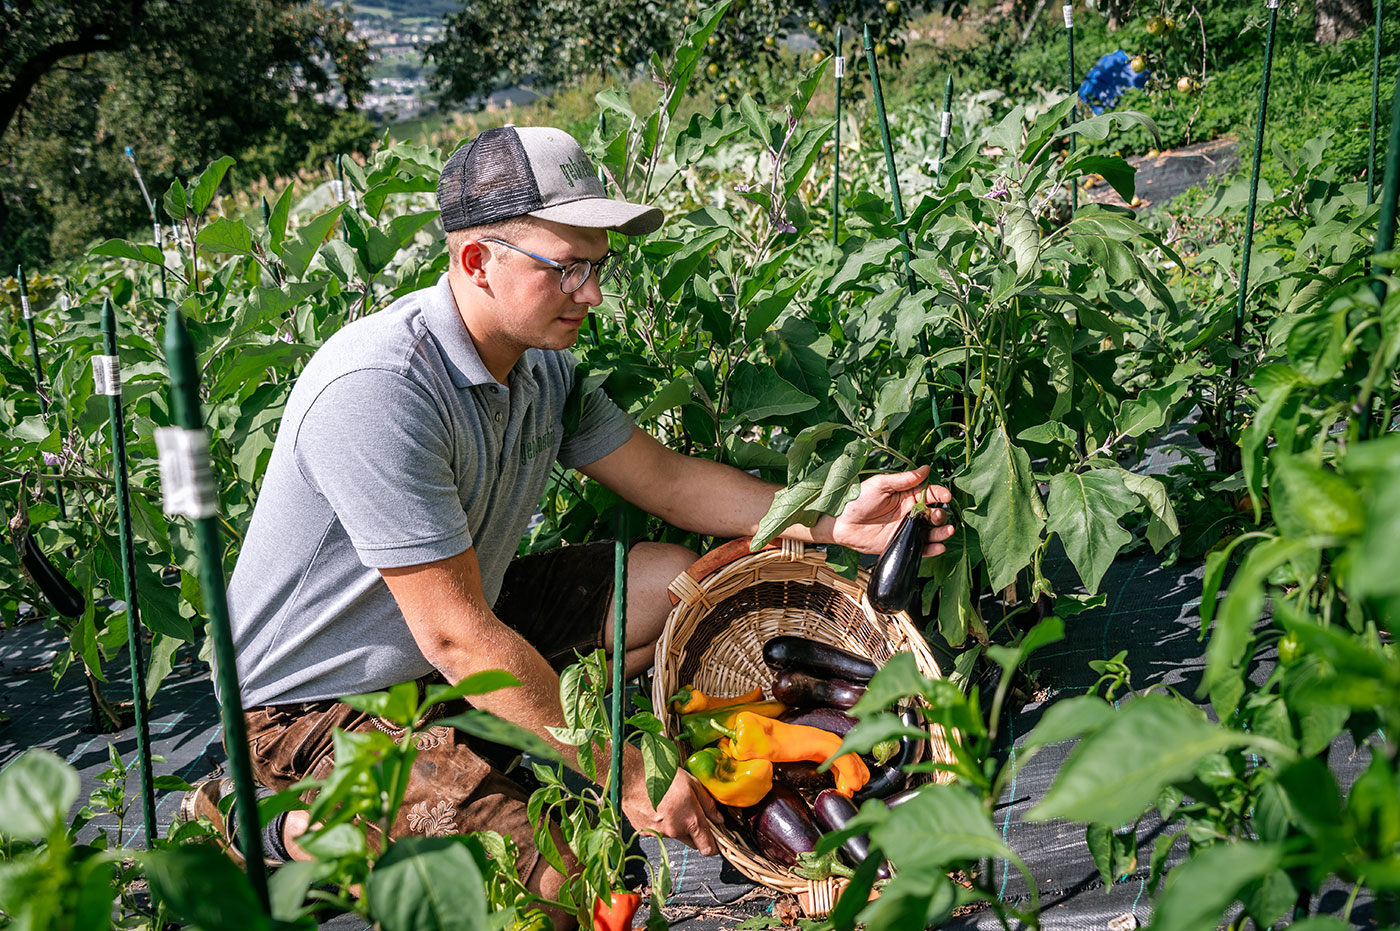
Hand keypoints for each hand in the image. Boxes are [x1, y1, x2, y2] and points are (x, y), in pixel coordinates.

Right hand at [621, 764, 720, 856]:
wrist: (632, 777)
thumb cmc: (662, 777)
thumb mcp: (693, 784)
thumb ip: (708, 805)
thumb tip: (718, 818)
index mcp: (691, 820)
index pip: (708, 848)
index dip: (714, 847)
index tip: (715, 842)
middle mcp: (675, 831)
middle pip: (692, 843)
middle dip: (695, 833)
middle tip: (691, 814)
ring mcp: (659, 833)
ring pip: (674, 835)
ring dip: (676, 825)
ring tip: (670, 804)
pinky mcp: (646, 832)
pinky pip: (659, 831)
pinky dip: (661, 823)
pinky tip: (657, 807)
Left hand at [829, 464, 954, 555]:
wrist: (840, 523)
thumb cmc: (857, 499)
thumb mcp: (880, 484)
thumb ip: (903, 479)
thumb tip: (925, 469)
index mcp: (906, 495)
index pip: (929, 493)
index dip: (940, 493)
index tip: (946, 496)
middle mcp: (908, 512)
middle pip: (933, 513)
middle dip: (940, 514)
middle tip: (937, 515)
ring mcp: (906, 528)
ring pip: (931, 531)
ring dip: (942, 531)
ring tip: (946, 531)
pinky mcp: (901, 543)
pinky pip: (921, 547)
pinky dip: (932, 548)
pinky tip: (939, 546)